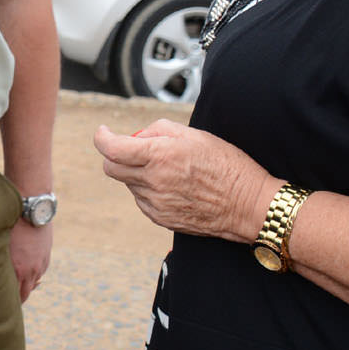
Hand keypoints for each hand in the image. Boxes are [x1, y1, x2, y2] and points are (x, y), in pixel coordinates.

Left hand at [9, 218, 52, 302]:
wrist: (32, 210)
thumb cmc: (11, 225)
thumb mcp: (1, 245)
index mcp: (19, 269)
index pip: (14, 296)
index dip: (6, 303)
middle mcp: (32, 270)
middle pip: (25, 295)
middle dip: (16, 300)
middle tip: (5, 303)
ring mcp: (41, 264)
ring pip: (33, 284)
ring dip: (25, 286)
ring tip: (14, 286)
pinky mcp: (46, 257)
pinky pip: (40, 272)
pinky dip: (32, 275)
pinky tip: (25, 270)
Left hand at [94, 118, 272, 242]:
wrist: (247, 204)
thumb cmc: (226, 165)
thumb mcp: (194, 135)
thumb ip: (158, 131)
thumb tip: (137, 137)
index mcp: (159, 157)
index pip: (111, 149)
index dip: (102, 137)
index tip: (104, 132)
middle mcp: (153, 182)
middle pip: (111, 168)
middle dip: (116, 156)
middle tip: (135, 149)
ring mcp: (155, 203)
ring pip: (128, 184)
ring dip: (137, 174)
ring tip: (169, 170)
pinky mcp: (160, 218)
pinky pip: (142, 200)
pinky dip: (149, 190)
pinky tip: (173, 186)